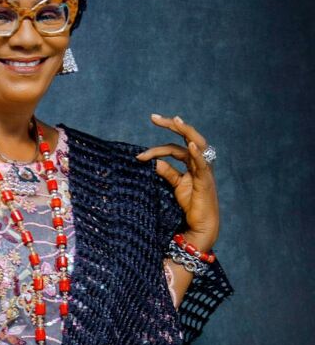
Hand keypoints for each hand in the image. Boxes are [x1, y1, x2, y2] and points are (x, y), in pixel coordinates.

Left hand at [135, 113, 219, 248]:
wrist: (200, 226)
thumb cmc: (191, 207)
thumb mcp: (176, 186)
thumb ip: (167, 173)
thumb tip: (155, 162)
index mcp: (191, 164)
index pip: (174, 148)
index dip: (156, 149)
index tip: (138, 155)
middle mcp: (199, 163)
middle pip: (187, 137)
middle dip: (172, 125)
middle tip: (153, 117)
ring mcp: (204, 171)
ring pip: (196, 144)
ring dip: (186, 131)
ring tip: (174, 120)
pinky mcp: (205, 181)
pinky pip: (202, 164)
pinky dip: (197, 154)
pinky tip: (190, 145)